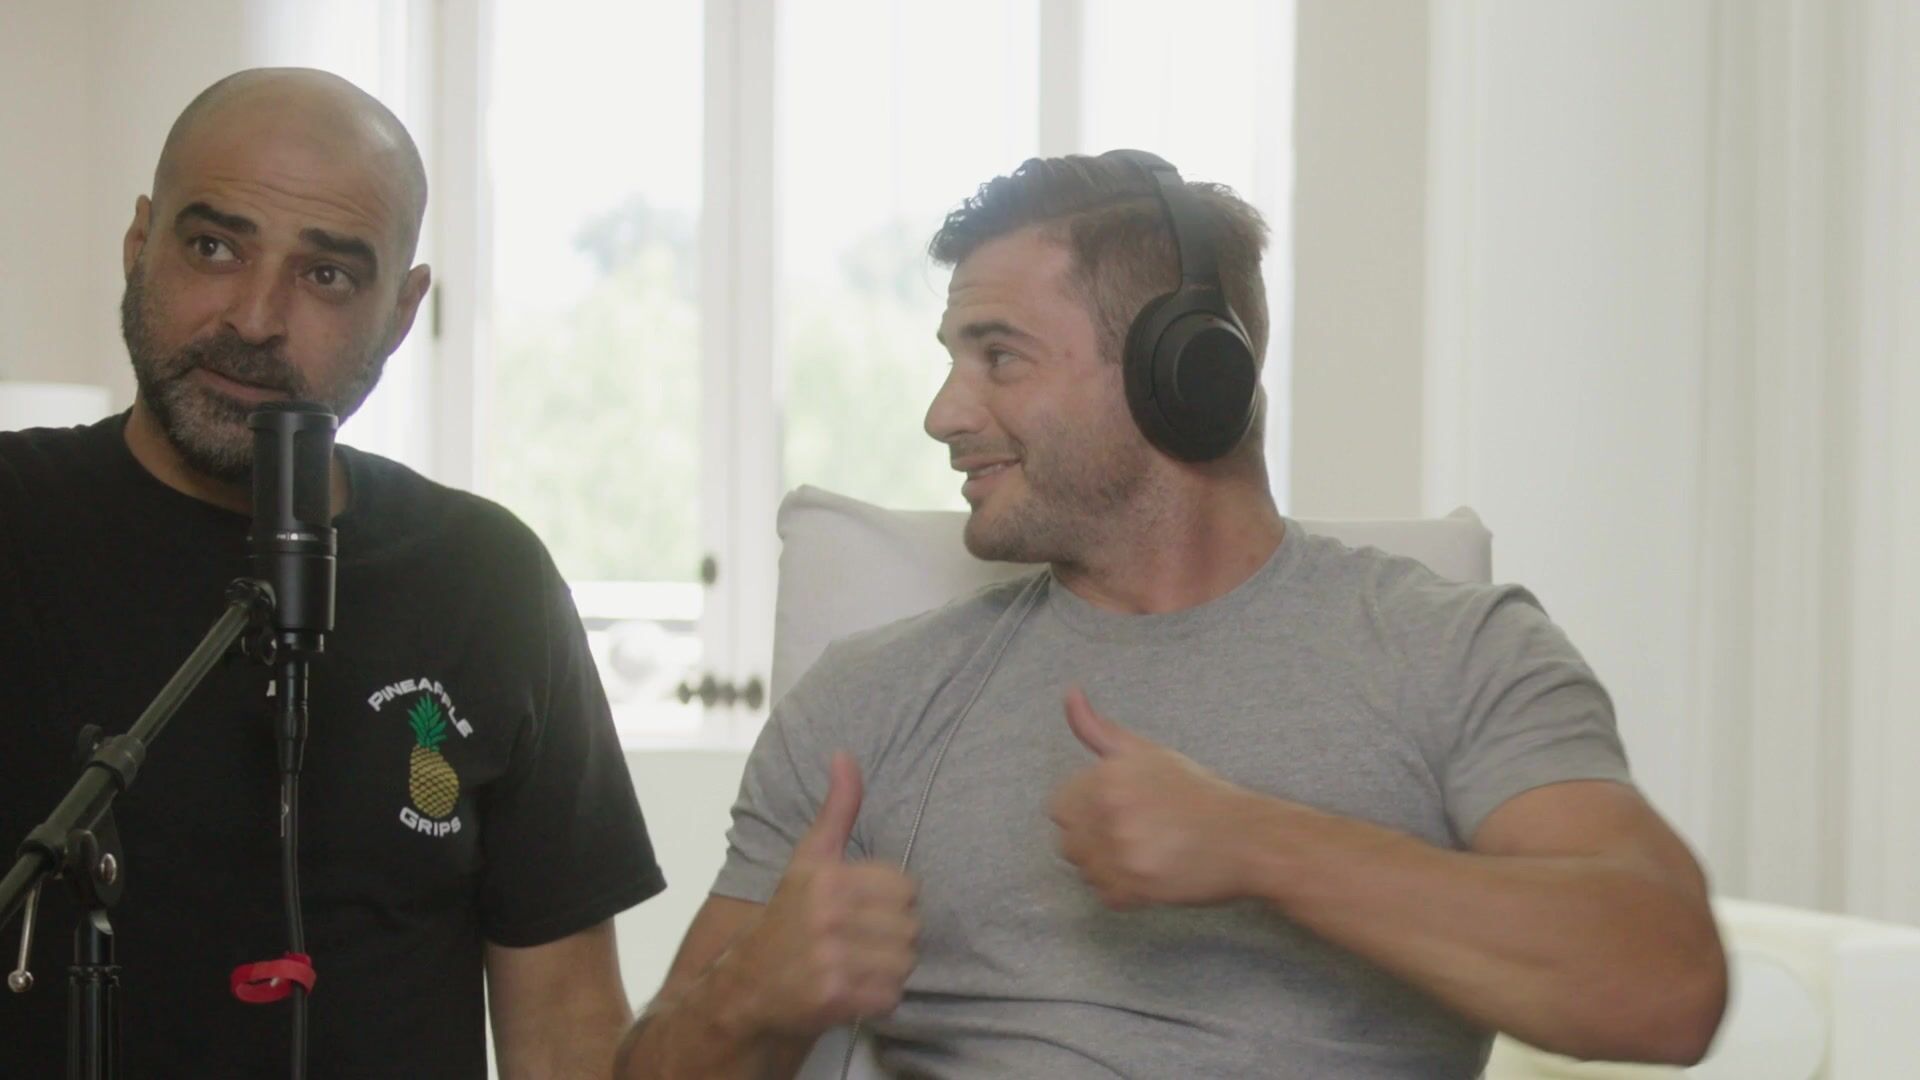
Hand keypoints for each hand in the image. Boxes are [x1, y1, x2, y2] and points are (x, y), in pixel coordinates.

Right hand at [730, 752, 918, 1036]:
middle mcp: (828, 914)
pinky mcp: (835, 997)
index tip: (860, 912)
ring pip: (905, 962)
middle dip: (891, 939)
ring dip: (887, 971)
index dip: (889, 903)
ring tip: (854, 967)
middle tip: (857, 944)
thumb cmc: (786, 920)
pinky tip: (851, 991)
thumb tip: (845, 755)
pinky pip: (891, 997)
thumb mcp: (808, 860)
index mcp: (828, 876)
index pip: (907, 887)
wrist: (745, 990)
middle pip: (910, 926)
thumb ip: (836, 810)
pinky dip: (878, 1000)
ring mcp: (830, 958)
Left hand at [1048, 686, 1269, 908]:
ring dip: (1107, 868)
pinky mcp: (1136, 888)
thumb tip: (1070, 692)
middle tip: (1133, 835)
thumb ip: (1099, 729)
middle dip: (1094, 842)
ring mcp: (1122, 853)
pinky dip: (1125, 892)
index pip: (1059, 808)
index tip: (1114, 814)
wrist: (1244, 837)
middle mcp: (1109, 814)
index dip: (1085, 813)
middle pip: (1068, 843)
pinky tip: (1151, 872)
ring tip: (1143, 853)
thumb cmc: (1196, 793)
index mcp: (1106, 778)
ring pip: (1086, 871)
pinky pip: (1106, 896)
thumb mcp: (1146, 751)